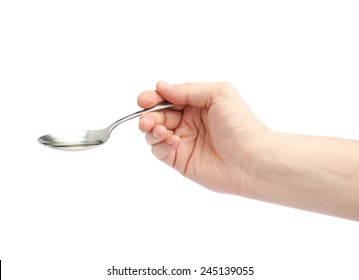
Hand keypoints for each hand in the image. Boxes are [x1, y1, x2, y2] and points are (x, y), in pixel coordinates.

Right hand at [137, 81, 269, 193]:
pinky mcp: (180, 160)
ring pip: (154, 133)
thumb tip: (161, 87)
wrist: (250, 159)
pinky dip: (160, 144)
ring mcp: (183, 141)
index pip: (167, 98)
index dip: (153, 98)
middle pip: (157, 115)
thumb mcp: (217, 94)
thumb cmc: (240, 124)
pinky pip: (160, 151)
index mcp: (196, 104)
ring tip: (160, 130)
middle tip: (146, 120)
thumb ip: (187, 90)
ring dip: (151, 129)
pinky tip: (173, 141)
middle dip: (148, 116)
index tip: (144, 100)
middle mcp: (188, 122)